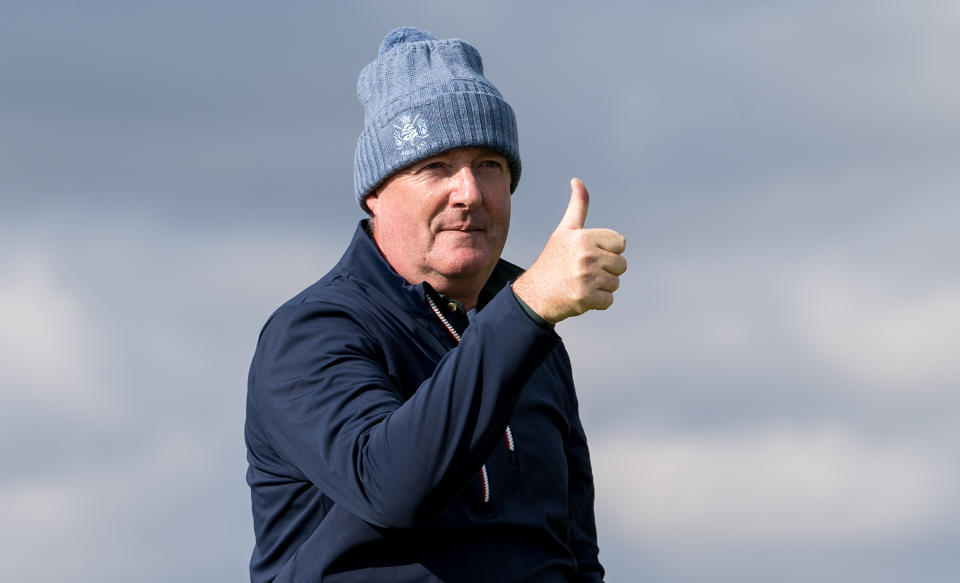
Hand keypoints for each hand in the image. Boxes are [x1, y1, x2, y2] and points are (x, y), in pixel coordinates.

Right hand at [512, 178, 626, 323]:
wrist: (534, 294)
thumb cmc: (553, 260)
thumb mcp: (564, 230)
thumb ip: (578, 206)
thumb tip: (577, 180)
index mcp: (583, 237)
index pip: (621, 243)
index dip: (608, 251)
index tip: (589, 254)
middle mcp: (585, 255)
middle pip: (621, 265)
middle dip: (606, 270)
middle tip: (584, 272)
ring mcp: (585, 278)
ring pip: (615, 283)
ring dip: (602, 287)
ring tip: (582, 284)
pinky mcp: (585, 298)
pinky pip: (609, 301)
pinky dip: (598, 302)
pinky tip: (581, 296)